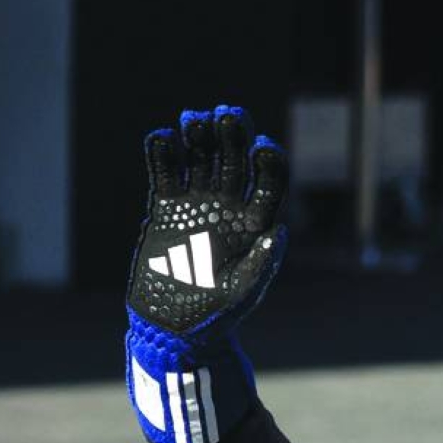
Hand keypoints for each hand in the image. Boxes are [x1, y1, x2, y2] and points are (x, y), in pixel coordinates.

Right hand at [125, 106, 287, 442]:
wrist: (172, 327)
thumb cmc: (216, 316)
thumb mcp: (243, 292)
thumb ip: (262, 262)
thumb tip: (280, 230)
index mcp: (255, 224)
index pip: (268, 181)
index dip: (268, 161)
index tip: (263, 147)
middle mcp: (228, 207)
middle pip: (234, 159)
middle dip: (233, 135)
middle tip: (226, 115)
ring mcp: (197, 203)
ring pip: (200, 157)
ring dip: (198, 135)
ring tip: (193, 119)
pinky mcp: (165, 206)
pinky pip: (165, 171)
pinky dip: (163, 152)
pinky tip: (163, 138)